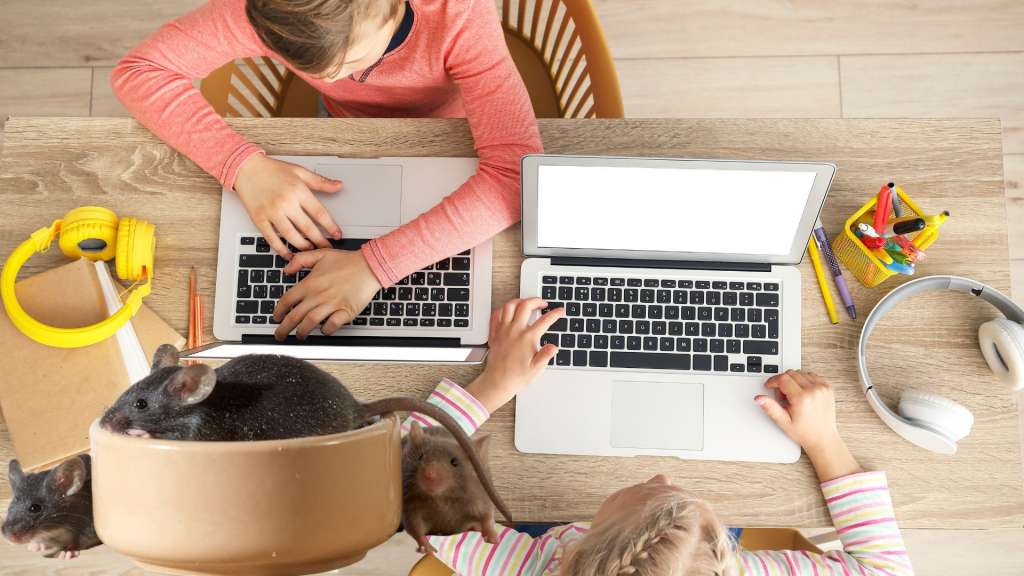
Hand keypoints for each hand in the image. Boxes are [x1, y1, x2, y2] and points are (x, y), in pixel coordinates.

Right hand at [234, 154, 343, 257]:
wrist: (246, 168)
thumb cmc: (273, 169)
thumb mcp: (299, 171)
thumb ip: (320, 181)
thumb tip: (338, 186)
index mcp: (298, 190)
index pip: (319, 213)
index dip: (331, 227)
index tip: (337, 235)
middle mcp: (286, 202)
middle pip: (307, 227)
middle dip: (319, 241)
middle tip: (327, 248)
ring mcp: (272, 212)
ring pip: (291, 235)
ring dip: (302, 246)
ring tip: (310, 250)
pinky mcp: (259, 219)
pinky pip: (271, 238)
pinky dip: (280, 249)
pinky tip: (287, 254)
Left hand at [271, 249, 381, 339]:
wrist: (369, 266)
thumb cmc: (348, 261)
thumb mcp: (320, 254)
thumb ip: (300, 260)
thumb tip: (286, 269)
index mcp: (310, 283)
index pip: (287, 300)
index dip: (278, 311)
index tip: (276, 317)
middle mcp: (318, 296)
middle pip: (294, 316)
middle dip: (284, 329)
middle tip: (280, 335)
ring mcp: (331, 304)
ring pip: (310, 323)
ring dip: (302, 332)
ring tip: (299, 336)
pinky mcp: (345, 311)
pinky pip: (332, 325)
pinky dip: (326, 330)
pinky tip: (324, 330)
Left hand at [464, 298, 564, 412]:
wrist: (497, 382)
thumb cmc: (516, 377)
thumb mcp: (537, 368)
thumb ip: (546, 354)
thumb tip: (554, 346)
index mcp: (527, 338)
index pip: (545, 321)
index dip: (555, 314)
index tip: (560, 311)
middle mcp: (514, 331)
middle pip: (526, 306)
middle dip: (537, 300)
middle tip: (543, 303)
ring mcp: (503, 331)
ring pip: (510, 306)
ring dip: (520, 301)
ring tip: (526, 303)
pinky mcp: (495, 334)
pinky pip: (496, 315)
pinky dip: (503, 309)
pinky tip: (508, 311)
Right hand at [756, 370, 860, 480]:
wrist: (823, 438)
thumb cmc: (805, 432)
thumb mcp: (783, 422)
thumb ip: (770, 408)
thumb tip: (759, 398)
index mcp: (802, 398)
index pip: (783, 378)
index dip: (773, 381)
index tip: (770, 386)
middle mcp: (814, 390)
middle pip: (791, 373)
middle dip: (783, 382)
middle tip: (783, 397)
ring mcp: (822, 388)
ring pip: (801, 372)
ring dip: (794, 380)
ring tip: (794, 396)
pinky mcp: (828, 388)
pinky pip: (812, 375)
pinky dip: (805, 380)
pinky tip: (803, 392)